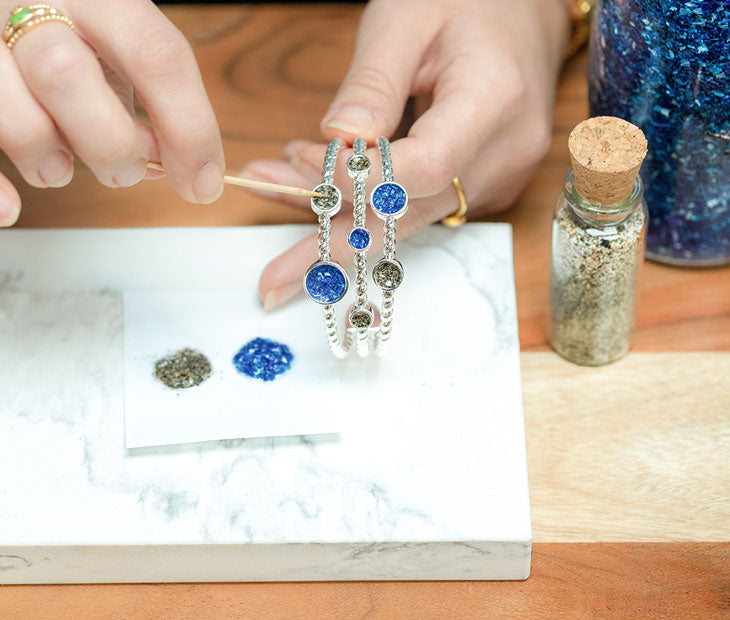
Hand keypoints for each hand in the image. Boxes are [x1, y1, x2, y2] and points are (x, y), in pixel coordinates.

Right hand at [0, 0, 224, 226]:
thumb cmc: (71, 27)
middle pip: (66, 75)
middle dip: (110, 144)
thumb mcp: (116, 43)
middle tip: (125, 172)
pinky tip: (11, 208)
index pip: (156, 56)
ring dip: (47, 158)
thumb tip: (173, 164)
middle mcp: (32, 1)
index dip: (189, 129)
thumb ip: (148, 95)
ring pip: (12, 109)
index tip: (202, 183)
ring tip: (59, 168)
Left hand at [244, 0, 570, 309]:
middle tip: (272, 276)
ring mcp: (496, 177)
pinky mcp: (481, 185)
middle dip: (331, 238)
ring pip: (405, 217)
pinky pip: (416, 205)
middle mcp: (503, 154)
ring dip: (338, 217)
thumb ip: (372, 83)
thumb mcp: (408, 16)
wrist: (525, 10)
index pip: (423, 168)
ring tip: (274, 190)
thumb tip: (335, 143)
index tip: (302, 164)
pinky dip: (365, 202)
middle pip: (407, 214)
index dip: (359, 180)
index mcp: (494, 100)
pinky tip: (317, 182)